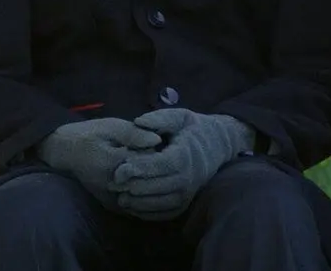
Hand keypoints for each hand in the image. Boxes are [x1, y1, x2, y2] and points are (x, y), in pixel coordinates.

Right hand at [34, 117, 161, 209]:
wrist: (67, 153)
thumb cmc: (90, 136)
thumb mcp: (111, 127)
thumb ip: (133, 134)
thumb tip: (157, 139)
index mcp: (113, 165)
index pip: (149, 161)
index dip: (155, 151)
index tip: (153, 142)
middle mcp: (114, 187)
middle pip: (150, 180)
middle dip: (155, 168)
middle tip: (153, 155)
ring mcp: (113, 201)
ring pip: (146, 195)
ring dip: (151, 182)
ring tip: (147, 167)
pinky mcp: (114, 208)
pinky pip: (138, 206)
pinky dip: (146, 195)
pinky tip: (145, 181)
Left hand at [109, 108, 254, 220]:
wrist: (217, 145)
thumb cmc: (193, 129)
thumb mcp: (179, 116)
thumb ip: (158, 119)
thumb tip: (138, 122)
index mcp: (185, 156)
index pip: (159, 166)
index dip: (138, 169)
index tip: (119, 170)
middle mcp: (188, 179)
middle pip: (157, 187)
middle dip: (133, 187)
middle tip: (113, 184)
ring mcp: (188, 194)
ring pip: (159, 204)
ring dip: (138, 203)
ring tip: (119, 197)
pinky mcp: (185, 204)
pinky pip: (164, 213)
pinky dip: (147, 213)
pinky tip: (132, 206)